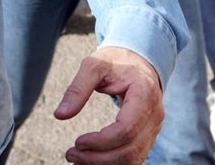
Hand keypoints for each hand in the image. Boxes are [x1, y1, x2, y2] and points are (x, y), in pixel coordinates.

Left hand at [55, 46, 163, 163]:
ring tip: (78, 159)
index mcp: (143, 94)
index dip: (101, 141)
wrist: (138, 59)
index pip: (126, 129)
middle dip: (99, 158)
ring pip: (134, 158)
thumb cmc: (116, 60)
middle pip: (129, 149)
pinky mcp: (149, 135)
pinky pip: (134, 157)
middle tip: (71, 154)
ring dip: (105, 164)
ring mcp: (154, 127)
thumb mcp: (93, 65)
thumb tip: (60, 115)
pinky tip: (93, 160)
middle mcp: (154, 115)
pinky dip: (113, 162)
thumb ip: (77, 89)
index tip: (77, 142)